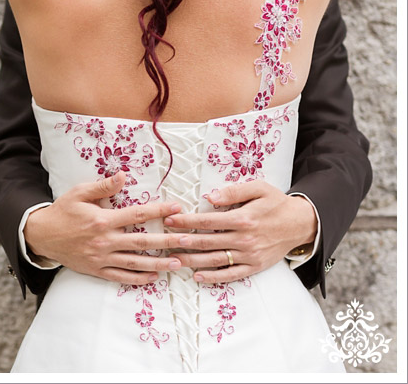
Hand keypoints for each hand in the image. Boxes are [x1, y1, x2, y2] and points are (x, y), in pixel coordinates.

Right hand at [24, 171, 182, 284]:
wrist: (41, 235)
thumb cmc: (63, 211)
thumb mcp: (79, 193)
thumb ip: (103, 186)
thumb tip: (124, 176)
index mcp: (102, 220)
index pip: (136, 214)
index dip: (158, 211)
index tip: (176, 208)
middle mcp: (104, 241)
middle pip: (141, 242)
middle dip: (167, 241)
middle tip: (187, 241)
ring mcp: (101, 258)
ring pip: (134, 263)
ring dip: (158, 264)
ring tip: (177, 263)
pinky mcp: (96, 270)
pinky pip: (120, 277)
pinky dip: (138, 279)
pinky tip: (154, 277)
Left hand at [161, 180, 317, 282]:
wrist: (301, 224)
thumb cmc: (275, 203)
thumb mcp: (258, 188)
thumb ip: (233, 191)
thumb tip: (210, 196)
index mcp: (243, 218)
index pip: (207, 220)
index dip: (186, 221)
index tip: (169, 220)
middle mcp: (244, 239)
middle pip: (206, 241)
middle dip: (182, 241)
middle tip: (163, 241)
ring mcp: (249, 255)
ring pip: (214, 260)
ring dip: (192, 260)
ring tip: (173, 259)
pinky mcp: (254, 267)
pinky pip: (231, 274)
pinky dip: (214, 277)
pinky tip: (197, 276)